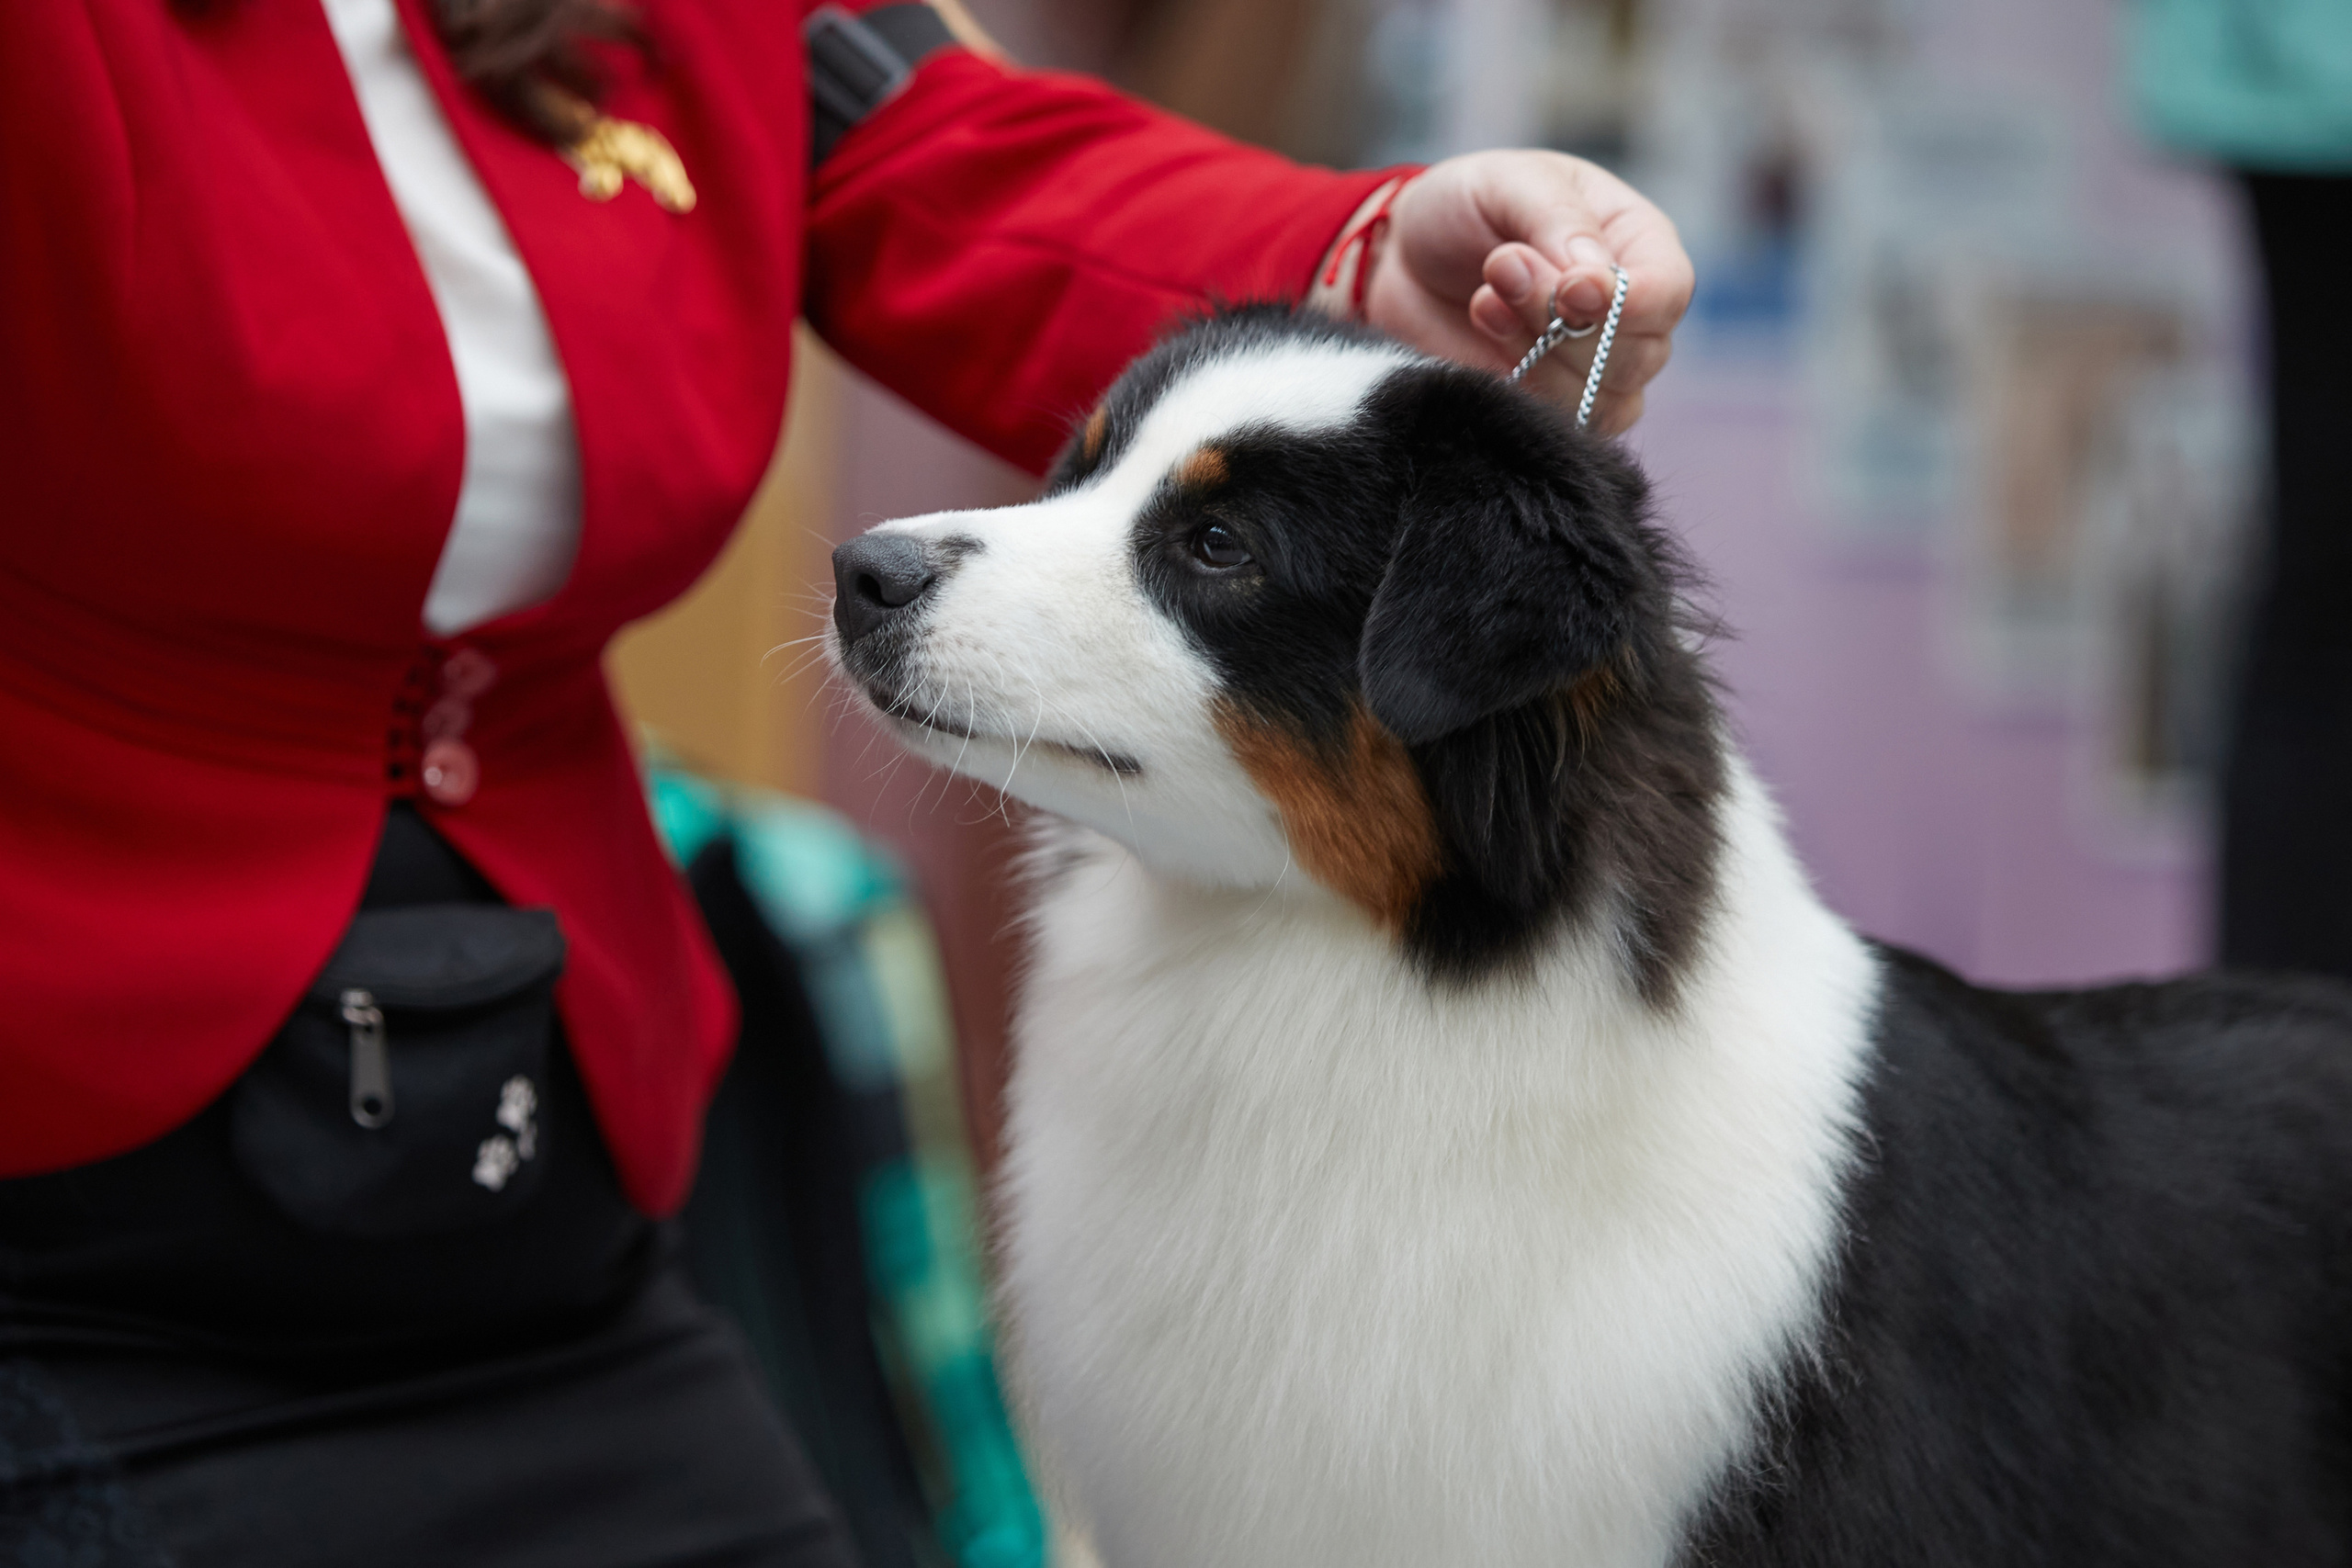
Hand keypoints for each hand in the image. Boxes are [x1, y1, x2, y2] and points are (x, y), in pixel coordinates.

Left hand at [1312, 151, 1694, 434]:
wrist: (1400, 257)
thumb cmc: (1465, 206)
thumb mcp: (1511, 183)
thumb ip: (1558, 219)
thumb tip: (1595, 277)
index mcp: (1638, 244)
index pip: (1668, 292)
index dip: (1628, 303)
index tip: (1569, 288)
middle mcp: (1628, 314)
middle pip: (1639, 355)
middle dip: (1564, 324)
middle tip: (1502, 268)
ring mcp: (1592, 369)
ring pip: (1600, 399)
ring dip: (1534, 353)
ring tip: (1484, 298)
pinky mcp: (1547, 406)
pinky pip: (1558, 426)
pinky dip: (1516, 387)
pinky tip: (1482, 333)